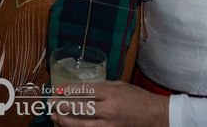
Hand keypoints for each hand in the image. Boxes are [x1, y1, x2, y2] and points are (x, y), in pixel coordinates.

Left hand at [51, 81, 168, 126]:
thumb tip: (86, 88)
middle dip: (64, 106)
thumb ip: (103, 86)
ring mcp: (110, 125)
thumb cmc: (138, 97)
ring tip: (55, 118)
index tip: (58, 89)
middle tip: (51, 104)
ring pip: (83, 125)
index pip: (86, 91)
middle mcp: (109, 110)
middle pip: (81, 108)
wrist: (155, 115)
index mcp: (112, 93)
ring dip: (67, 122)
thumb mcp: (120, 85)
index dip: (70, 90)